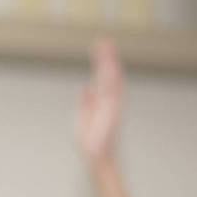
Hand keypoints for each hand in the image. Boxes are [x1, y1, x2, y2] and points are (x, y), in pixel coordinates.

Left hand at [76, 37, 124, 163]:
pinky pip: (114, 90)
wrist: (95, 156)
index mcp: (99, 101)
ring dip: (110, 63)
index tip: (98, 48)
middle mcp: (108, 100)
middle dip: (106, 58)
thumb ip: (85, 102)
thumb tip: (85, 86)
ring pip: (112, 79)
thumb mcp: (82, 117)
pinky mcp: (114, 110)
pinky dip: (114, 78)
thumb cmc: (89, 141)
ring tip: (107, 47)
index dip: (100, 63)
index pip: (101, 78)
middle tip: (104, 40)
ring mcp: (112, 104)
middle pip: (108, 74)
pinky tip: (112, 66)